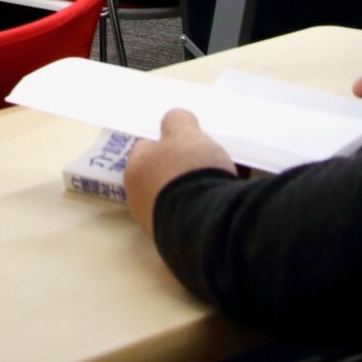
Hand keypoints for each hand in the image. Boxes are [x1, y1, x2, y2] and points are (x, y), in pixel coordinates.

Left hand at [121, 111, 237, 237]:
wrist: (207, 223)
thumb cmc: (189, 170)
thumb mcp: (185, 132)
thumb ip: (177, 121)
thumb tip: (173, 121)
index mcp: (135, 169)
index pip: (147, 147)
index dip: (168, 141)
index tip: (188, 140)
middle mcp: (140, 198)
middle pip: (165, 173)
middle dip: (186, 166)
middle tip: (209, 160)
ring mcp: (159, 222)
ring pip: (182, 195)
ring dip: (199, 187)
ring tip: (225, 180)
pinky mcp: (180, 240)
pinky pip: (195, 214)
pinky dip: (208, 207)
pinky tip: (227, 200)